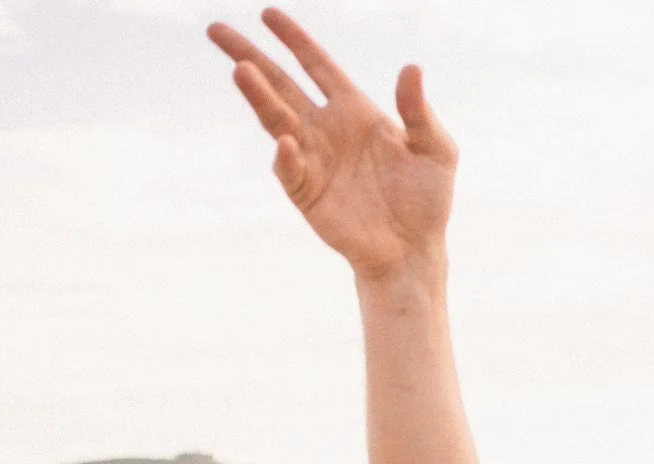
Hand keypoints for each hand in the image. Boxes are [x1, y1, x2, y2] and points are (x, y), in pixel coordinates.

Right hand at [207, 9, 456, 280]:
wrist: (413, 250)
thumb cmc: (427, 200)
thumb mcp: (436, 150)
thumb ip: (419, 111)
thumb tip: (411, 68)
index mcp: (354, 110)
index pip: (317, 66)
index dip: (294, 39)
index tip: (267, 13)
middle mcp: (326, 128)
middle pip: (280, 84)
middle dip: (249, 56)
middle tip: (217, 30)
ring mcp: (312, 158)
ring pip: (276, 119)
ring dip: (258, 95)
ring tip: (240, 69)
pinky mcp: (305, 191)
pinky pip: (289, 167)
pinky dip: (286, 154)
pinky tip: (287, 141)